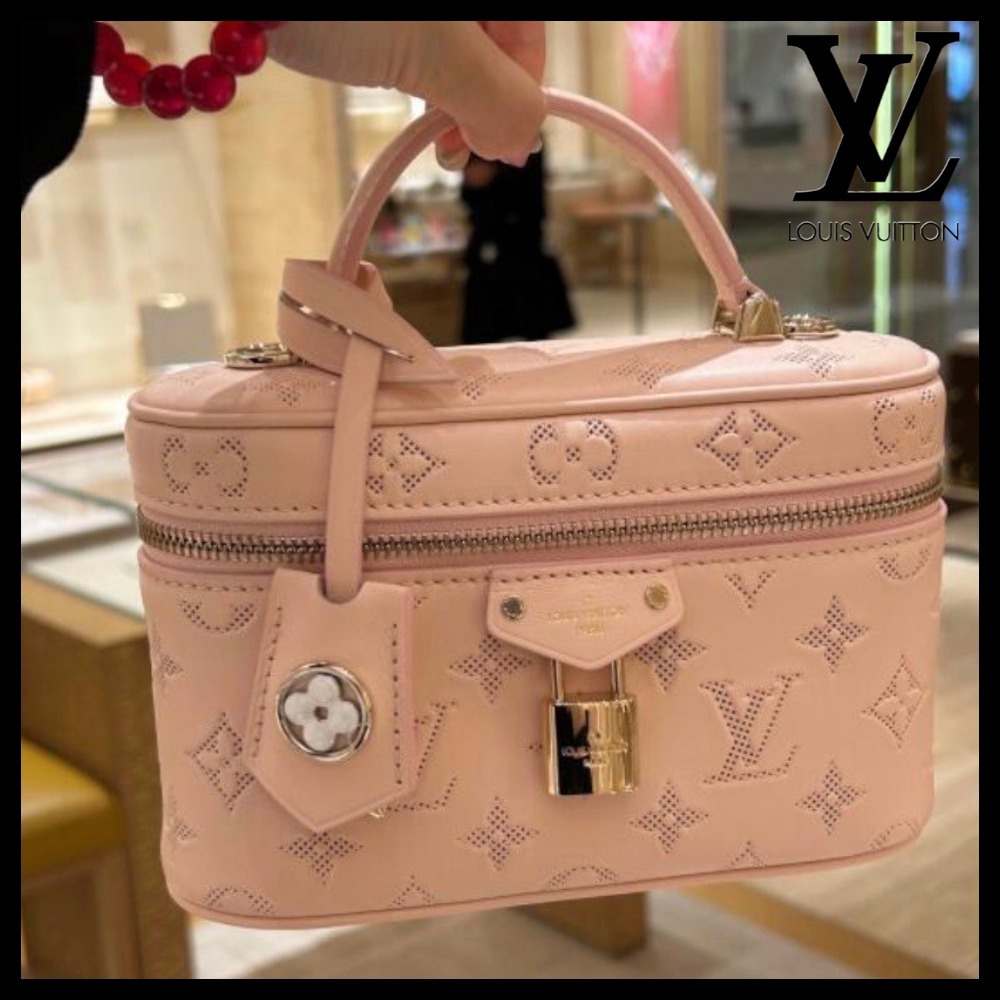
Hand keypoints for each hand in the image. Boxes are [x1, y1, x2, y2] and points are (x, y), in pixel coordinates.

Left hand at [267, 21, 544, 167]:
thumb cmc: (343, 7)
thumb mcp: (435, 53)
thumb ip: (495, 98)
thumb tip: (524, 143)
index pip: (528, 38)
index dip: (519, 99)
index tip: (488, 152)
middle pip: (491, 45)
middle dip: (478, 103)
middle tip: (450, 152)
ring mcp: (411, 8)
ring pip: (449, 47)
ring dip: (444, 97)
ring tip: (430, 136)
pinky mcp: (368, 17)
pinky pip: (409, 37)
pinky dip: (410, 72)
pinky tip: (396, 89)